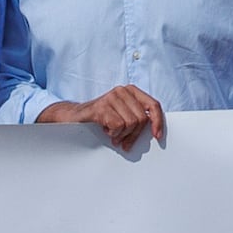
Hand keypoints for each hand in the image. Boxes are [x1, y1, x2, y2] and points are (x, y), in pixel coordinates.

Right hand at [40, 87, 164, 151]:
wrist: (74, 117)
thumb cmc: (102, 117)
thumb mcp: (123, 115)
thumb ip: (137, 118)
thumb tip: (154, 133)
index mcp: (131, 91)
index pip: (153, 105)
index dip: (158, 122)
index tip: (157, 137)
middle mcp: (122, 91)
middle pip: (141, 119)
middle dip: (134, 135)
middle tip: (124, 142)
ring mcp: (111, 97)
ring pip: (130, 123)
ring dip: (122, 135)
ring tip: (113, 134)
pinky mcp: (101, 107)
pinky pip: (117, 126)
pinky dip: (112, 133)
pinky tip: (105, 130)